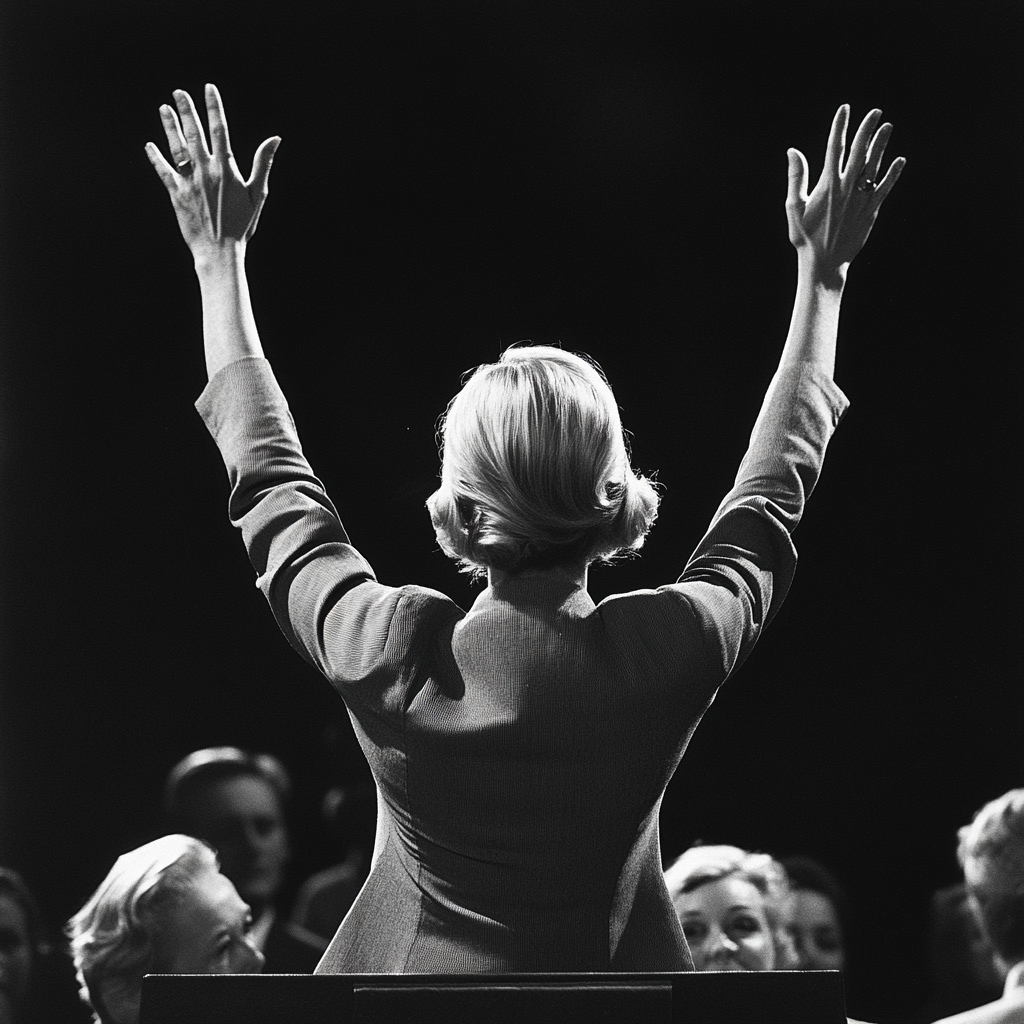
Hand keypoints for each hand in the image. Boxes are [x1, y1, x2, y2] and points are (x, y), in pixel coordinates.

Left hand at [146, 84, 279, 261]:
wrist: (220, 251)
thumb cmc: (242, 225)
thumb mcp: (257, 194)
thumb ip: (262, 163)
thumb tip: (275, 139)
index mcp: (227, 168)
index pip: (220, 129)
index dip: (213, 107)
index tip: (208, 88)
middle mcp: (206, 170)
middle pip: (195, 132)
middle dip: (187, 110)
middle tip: (179, 92)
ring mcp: (189, 181)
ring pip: (176, 146)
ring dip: (169, 126)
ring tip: (164, 109)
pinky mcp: (175, 193)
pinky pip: (163, 171)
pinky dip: (155, 157)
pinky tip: (150, 145)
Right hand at [786, 105, 904, 276]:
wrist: (824, 262)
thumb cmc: (805, 237)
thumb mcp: (793, 207)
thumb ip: (796, 177)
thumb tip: (792, 150)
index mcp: (827, 184)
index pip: (834, 147)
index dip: (840, 126)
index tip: (845, 109)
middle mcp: (846, 187)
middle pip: (859, 151)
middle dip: (867, 129)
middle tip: (876, 112)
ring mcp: (861, 198)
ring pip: (874, 165)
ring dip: (882, 145)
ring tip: (888, 127)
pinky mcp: (871, 210)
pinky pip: (885, 187)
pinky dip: (893, 174)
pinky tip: (900, 160)